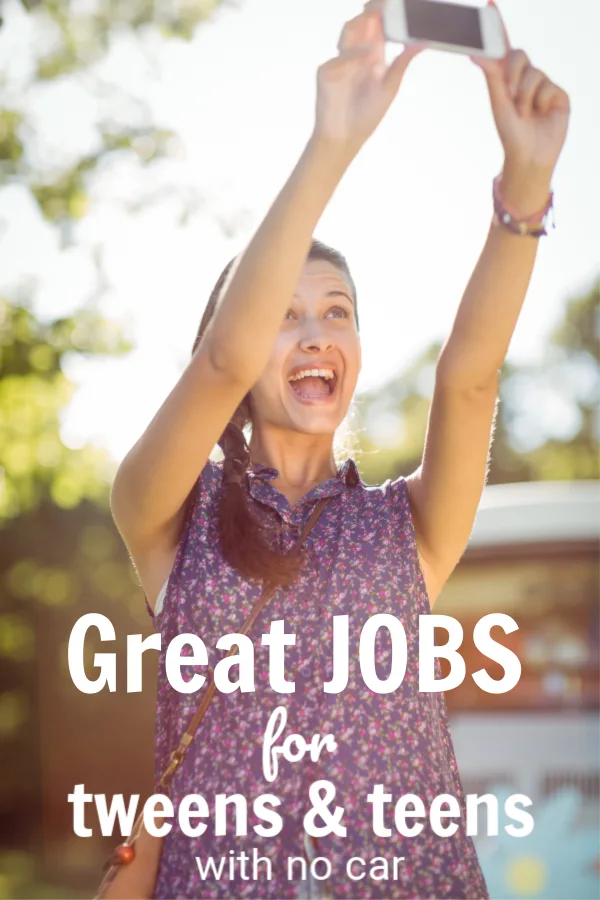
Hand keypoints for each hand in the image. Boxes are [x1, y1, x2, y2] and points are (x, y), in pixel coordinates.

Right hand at [313, 0, 423, 162]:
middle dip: (373, 8)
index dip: (386, 9)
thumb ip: (402, 62)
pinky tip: (367, 57)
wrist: (346, 138)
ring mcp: (339, 61)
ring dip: (362, 25)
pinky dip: (353, 57)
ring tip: (377, 18)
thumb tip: (421, 41)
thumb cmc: (365, 115)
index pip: (378, 23)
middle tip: (386, 2)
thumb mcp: (390, 87)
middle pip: (362, 21)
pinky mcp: (326, 74)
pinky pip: (339, 59)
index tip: (400, 2)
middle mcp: (355, 53)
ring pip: (348, 32)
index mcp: (371, 53)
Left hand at [471, 1, 569, 200]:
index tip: (488, 4)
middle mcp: (525, 77)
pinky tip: (541, 114)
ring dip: (525, 96)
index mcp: (506, 79)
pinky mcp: (558, 94)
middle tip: (510, 97)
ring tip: (525, 114)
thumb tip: (477, 53)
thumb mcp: (498, 103)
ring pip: (533, 73)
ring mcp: (543, 84)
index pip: (503, 46)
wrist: (530, 156)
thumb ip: (492, 75)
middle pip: (519, 55)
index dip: (497, 25)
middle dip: (512, 74)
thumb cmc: (510, 133)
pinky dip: (540, 101)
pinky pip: (548, 86)